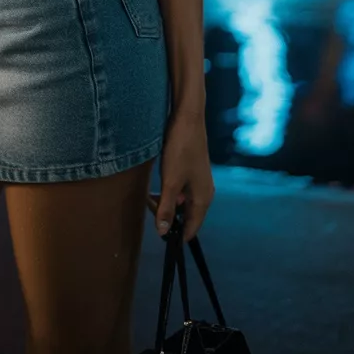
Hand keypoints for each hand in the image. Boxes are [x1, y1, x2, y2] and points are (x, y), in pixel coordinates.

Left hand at [147, 108, 213, 242]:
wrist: (188, 118)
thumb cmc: (181, 150)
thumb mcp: (170, 181)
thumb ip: (166, 208)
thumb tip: (163, 233)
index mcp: (203, 199)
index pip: (192, 228)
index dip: (176, 235)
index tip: (159, 235)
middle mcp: (204, 192)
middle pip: (186, 215)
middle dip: (168, 216)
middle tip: (149, 208)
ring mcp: (198, 181)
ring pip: (181, 201)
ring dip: (165, 203)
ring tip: (149, 197)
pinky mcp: (191, 170)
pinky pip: (180, 190)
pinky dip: (168, 191)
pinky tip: (155, 186)